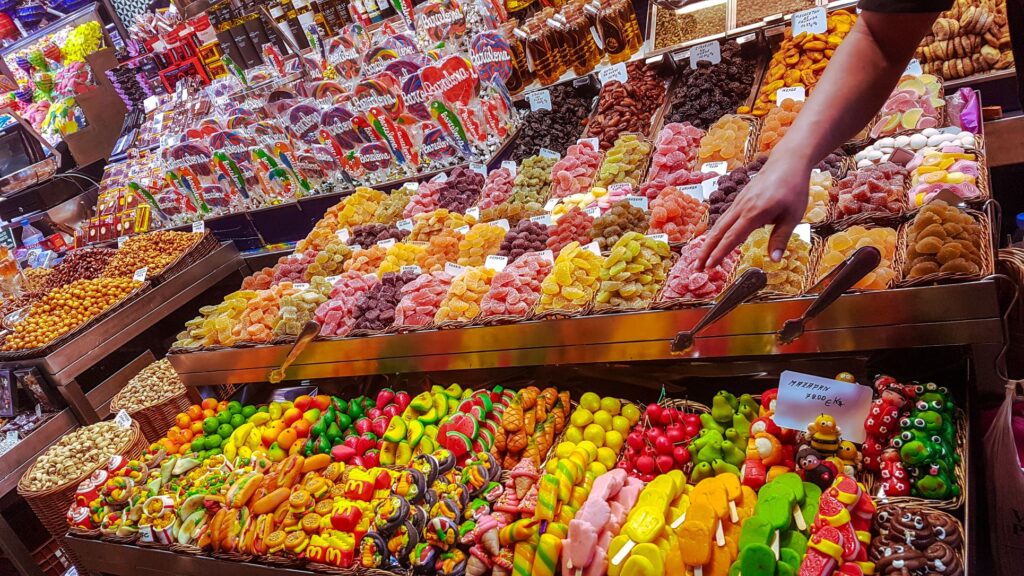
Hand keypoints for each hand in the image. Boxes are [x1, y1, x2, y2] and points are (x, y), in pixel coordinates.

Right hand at [697, 155, 811, 268]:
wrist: (788, 161)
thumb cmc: (793, 187)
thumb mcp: (793, 216)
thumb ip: (781, 238)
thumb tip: (774, 260)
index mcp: (754, 213)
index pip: (732, 237)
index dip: (719, 253)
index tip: (709, 266)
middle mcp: (742, 207)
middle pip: (718, 231)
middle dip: (705, 250)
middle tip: (696, 266)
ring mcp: (739, 202)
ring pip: (718, 224)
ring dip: (708, 242)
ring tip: (701, 256)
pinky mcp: (740, 199)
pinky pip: (724, 217)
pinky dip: (716, 231)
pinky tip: (714, 238)